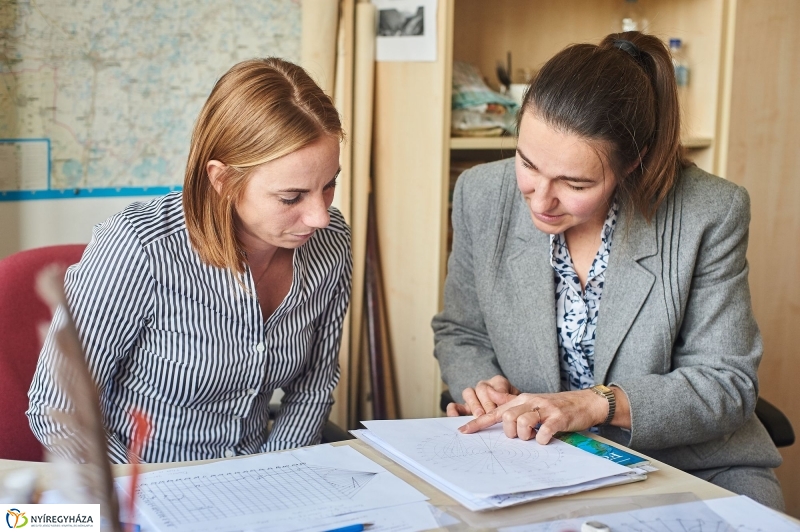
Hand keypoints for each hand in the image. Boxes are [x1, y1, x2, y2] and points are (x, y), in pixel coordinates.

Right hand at [445, 375, 519, 416]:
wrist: (510, 415)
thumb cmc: (515, 408)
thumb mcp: (518, 401)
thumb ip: (511, 399)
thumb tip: (502, 398)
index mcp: (498, 382)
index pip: (496, 384)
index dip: (498, 396)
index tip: (500, 408)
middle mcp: (484, 386)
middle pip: (481, 388)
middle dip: (486, 403)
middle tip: (490, 413)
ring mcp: (473, 397)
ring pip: (468, 392)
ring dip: (474, 405)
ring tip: (479, 416)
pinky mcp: (464, 408)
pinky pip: (455, 405)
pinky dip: (453, 410)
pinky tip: (455, 417)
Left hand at [457, 386, 610, 443]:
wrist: (584, 402)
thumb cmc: (554, 406)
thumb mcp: (531, 402)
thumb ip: (510, 402)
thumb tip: (490, 398)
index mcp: (521, 400)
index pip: (495, 412)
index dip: (478, 422)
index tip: (463, 431)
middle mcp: (531, 402)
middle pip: (507, 418)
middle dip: (510, 432)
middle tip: (521, 436)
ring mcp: (545, 409)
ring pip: (522, 422)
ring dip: (525, 436)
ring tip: (534, 437)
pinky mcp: (559, 417)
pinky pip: (544, 430)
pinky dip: (542, 438)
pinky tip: (545, 439)